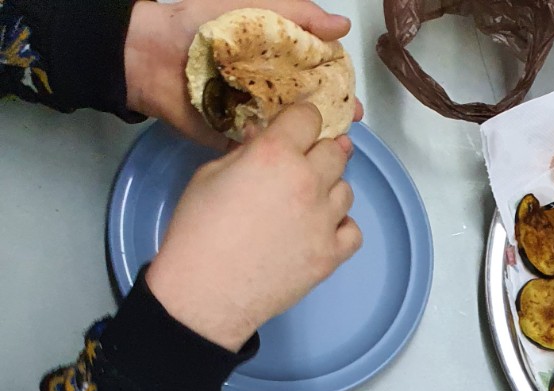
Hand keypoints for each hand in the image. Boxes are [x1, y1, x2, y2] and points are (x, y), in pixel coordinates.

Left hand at [124, 0, 362, 145]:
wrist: (153, 56)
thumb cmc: (200, 25)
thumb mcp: (254, 7)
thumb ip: (298, 15)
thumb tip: (342, 25)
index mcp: (279, 63)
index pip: (318, 79)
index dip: (338, 91)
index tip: (352, 104)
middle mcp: (271, 93)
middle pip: (310, 112)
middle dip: (331, 123)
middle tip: (345, 130)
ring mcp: (255, 119)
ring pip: (292, 136)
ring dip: (312, 145)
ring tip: (328, 150)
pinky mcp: (237, 141)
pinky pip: (263, 153)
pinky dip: (279, 160)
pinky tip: (297, 165)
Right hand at [145, 103, 360, 350]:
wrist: (207, 292)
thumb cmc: (198, 231)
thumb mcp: (211, 174)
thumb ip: (246, 151)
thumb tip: (263, 138)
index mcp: (275, 153)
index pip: (309, 116)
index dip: (301, 119)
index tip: (295, 128)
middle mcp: (307, 181)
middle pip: (335, 151)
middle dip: (319, 152)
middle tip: (301, 165)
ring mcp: (324, 221)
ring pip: (346, 190)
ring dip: (329, 190)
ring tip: (305, 202)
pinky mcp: (331, 255)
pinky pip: (353, 230)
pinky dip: (341, 227)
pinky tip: (320, 230)